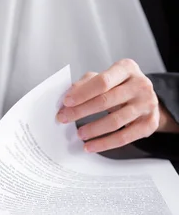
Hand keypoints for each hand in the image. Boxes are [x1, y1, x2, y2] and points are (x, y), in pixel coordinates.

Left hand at [56, 58, 170, 152]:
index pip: (102, 81)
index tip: (66, 102)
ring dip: (93, 129)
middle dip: (81, 111)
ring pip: (115, 121)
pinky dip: (105, 143)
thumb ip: (86, 83)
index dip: (82, 93)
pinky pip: (124, 137)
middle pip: (106, 101)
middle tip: (64, 118)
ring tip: (79, 134)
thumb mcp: (104, 77)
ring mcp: (148, 104)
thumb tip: (68, 96)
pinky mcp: (150, 124)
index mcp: (127, 68)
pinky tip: (91, 146)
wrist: (145, 98)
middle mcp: (141, 85)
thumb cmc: (119, 86)